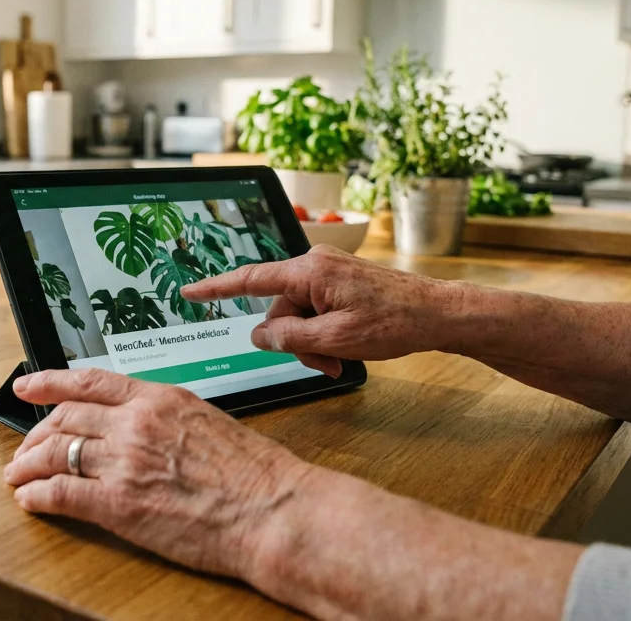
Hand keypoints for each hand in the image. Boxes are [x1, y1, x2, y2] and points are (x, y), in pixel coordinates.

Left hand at [3, 368, 311, 580]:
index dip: (50, 382)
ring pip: (54, 453)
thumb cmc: (256, 474)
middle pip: (65, 418)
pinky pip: (60, 493)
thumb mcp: (208, 422)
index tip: (28, 385)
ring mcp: (124, 461)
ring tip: (18, 476)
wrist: (272, 510)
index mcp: (160, 398)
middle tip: (26, 448)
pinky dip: (38, 496)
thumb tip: (146, 426)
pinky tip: (31, 501)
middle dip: (37, 433)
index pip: (90, 381)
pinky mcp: (118, 503)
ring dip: (28, 466)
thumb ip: (168, 420)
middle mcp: (135, 423)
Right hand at [181, 244, 457, 373]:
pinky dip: (324, 334)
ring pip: (299, 316)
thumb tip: (259, 334)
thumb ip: (289, 338)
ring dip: (312, 343)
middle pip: (279, 309)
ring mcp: (330, 274)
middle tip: (322, 364)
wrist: (439, 314)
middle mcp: (315, 266)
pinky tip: (345, 350)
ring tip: (339, 360)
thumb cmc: (395, 322)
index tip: (190, 293)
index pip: (250, 280)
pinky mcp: (342, 283)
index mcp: (309, 272)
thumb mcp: (335, 339)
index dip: (215, 288)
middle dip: (293, 341)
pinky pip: (317, 311)